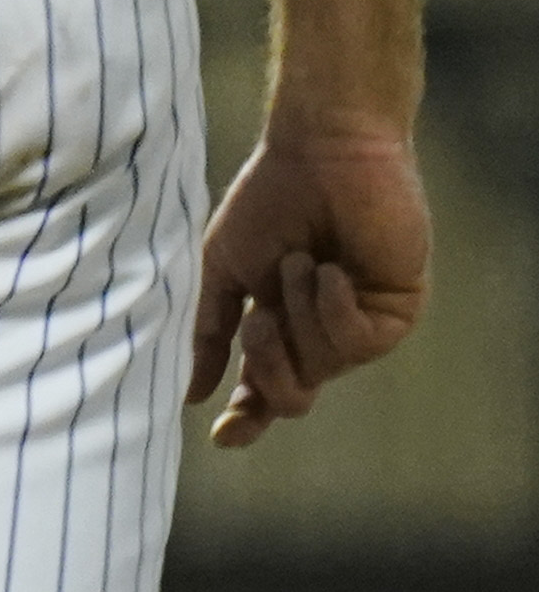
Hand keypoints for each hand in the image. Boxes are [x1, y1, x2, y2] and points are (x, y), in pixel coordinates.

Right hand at [190, 122, 428, 445]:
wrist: (321, 154)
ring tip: (302, 261)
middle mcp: (321, 333)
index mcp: (279, 325)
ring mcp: (360, 324)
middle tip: (259, 320)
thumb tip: (193, 391)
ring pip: (323, 367)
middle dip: (268, 363)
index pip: (264, 388)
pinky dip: (335, 306)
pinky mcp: (397, 311)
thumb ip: (211, 330)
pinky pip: (359, 342)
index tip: (223, 437)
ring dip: (299, 314)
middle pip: (294, 394)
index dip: (247, 417)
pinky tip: (335, 269)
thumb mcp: (223, 268)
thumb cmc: (269, 200)